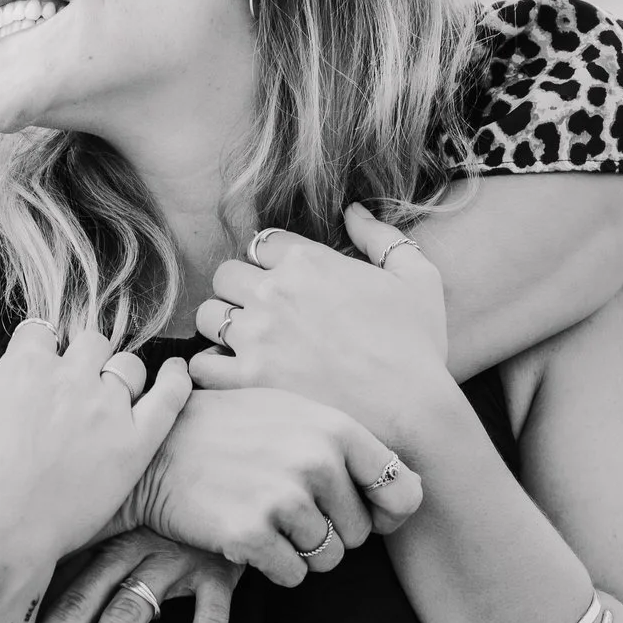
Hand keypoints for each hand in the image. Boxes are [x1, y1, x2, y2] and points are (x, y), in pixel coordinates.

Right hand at [0, 318, 191, 561]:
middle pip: (90, 343)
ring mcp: (106, 409)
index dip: (39, 351)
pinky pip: (169, 398)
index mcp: (23, 366)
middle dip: (82, 359)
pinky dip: (177, 380)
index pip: (40, 333)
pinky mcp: (134, 445)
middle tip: (76, 388)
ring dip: (120, 375)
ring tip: (113, 397)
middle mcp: (69, 377)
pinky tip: (178, 373)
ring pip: (129, 366)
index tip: (39, 370)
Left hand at [0, 529, 241, 622]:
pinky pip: (209, 617)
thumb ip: (87, 573)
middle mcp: (129, 547)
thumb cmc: (167, 518)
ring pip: (128, 611)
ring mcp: (172, 558)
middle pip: (77, 603)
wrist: (225, 480)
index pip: (53, 595)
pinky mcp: (216, 570)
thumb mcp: (124, 535)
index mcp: (99, 542)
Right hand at [118, 385, 422, 585]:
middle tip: (285, 506)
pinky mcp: (251, 534)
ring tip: (264, 517)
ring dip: (300, 550)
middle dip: (329, 530)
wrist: (154, 447)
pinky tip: (246, 533)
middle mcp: (315, 461)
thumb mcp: (292, 414)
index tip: (366, 516)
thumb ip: (347, 447)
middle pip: (359, 532)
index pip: (401, 490)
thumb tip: (409, 494)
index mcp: (334, 428)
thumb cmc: (230, 429)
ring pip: (328, 558)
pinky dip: (273, 565)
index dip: (387, 513)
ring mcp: (283, 498)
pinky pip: (293, 575)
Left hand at [191, 205, 457, 445]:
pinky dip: (212, 368)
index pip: (261, 244)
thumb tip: (354, 210)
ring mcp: (258, 335)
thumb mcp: (417, 277)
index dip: (269, 263)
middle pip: (225, 275)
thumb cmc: (419, 346)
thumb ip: (382, 237)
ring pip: (207, 315)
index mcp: (309, 261)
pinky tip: (236, 376)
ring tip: (246, 346)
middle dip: (239, 291)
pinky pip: (203, 363)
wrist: (413, 412)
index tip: (283, 286)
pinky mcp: (247, 379)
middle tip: (260, 317)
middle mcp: (276, 291)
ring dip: (221, 326)